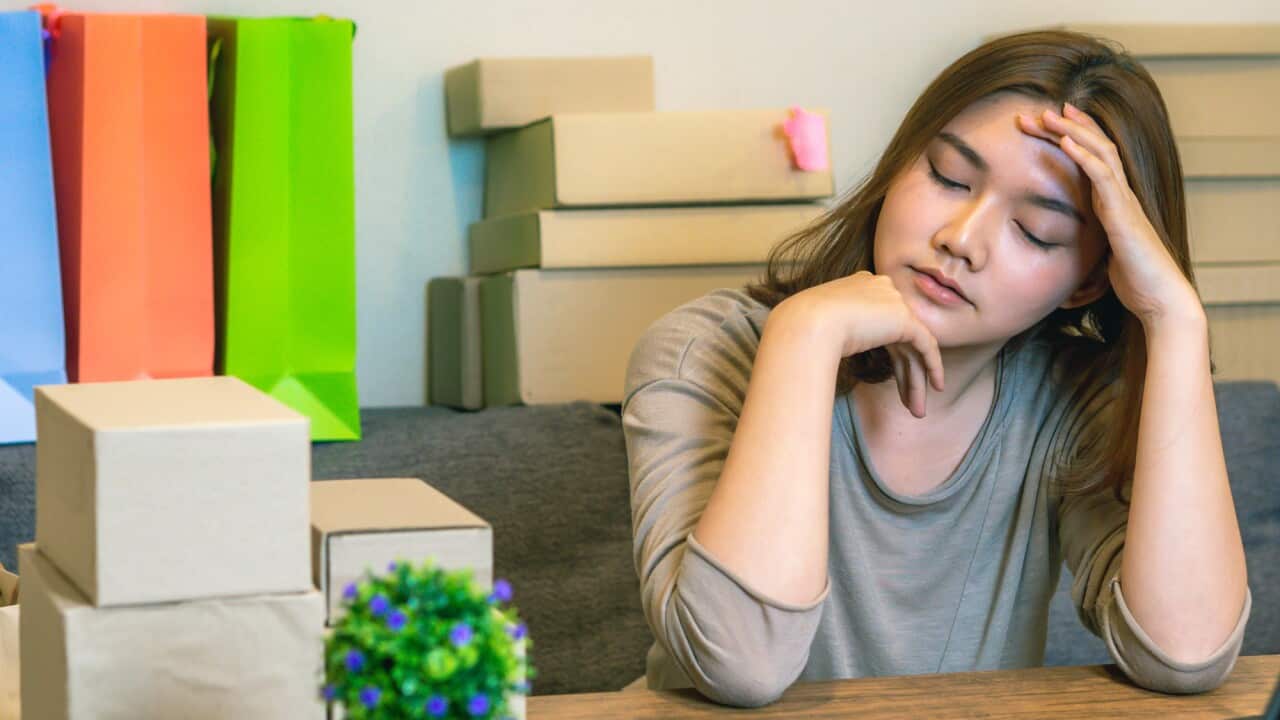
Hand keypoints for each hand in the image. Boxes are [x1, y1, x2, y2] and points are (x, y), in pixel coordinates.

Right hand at [775, 271, 943, 417]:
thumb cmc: (802, 329)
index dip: (890, 356)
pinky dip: (933, 366)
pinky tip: (935, 387)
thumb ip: (836, 333)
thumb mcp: (820, 327)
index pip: (883, 325)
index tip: (892, 381)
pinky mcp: (904, 318)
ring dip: (916, 380)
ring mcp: (894, 302)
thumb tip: (833, 352)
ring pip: (912, 347)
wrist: (807, 323)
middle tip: (909, 403)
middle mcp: (881, 291)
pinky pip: (927, 345)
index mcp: (861, 288)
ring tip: (917, 411)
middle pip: (899, 339)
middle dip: (905, 373)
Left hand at [1016, 104, 1202, 330]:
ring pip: (1101, 154)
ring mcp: (1125, 203)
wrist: (1160, 301)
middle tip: (1039, 111)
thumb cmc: (1134, 282)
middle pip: (1097, 148)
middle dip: (1069, 127)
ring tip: (1048, 115)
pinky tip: (1066, 142)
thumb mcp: (1100, 256)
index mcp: (1115, 203)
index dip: (1076, 137)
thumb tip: (1060, 250)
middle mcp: (1122, 196)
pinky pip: (1103, 178)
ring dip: (1073, 132)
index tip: (1052, 121)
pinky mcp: (1123, 216)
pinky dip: (1084, 157)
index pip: (1096, 159)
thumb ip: (1085, 243)